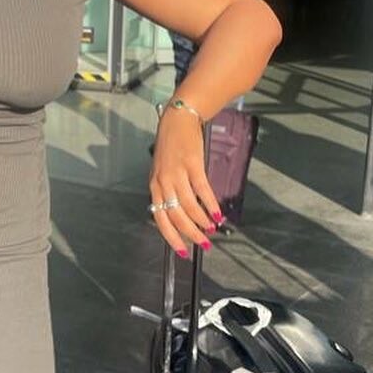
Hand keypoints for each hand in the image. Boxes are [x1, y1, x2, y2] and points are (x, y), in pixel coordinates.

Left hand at [148, 109, 222, 255]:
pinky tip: (218, 213)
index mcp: (154, 186)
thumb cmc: (171, 147)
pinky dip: (211, 204)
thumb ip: (168, 192)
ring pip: (189, 206)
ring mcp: (177, 173)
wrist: (177, 120)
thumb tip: (181, 216)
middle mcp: (163, 181)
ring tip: (212, 229)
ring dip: (202, 221)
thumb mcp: (162, 171)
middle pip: (176, 216)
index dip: (171, 237)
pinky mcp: (192, 164)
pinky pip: (202, 190)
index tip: (182, 251)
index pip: (160, 218)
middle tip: (204, 244)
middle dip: (191, 233)